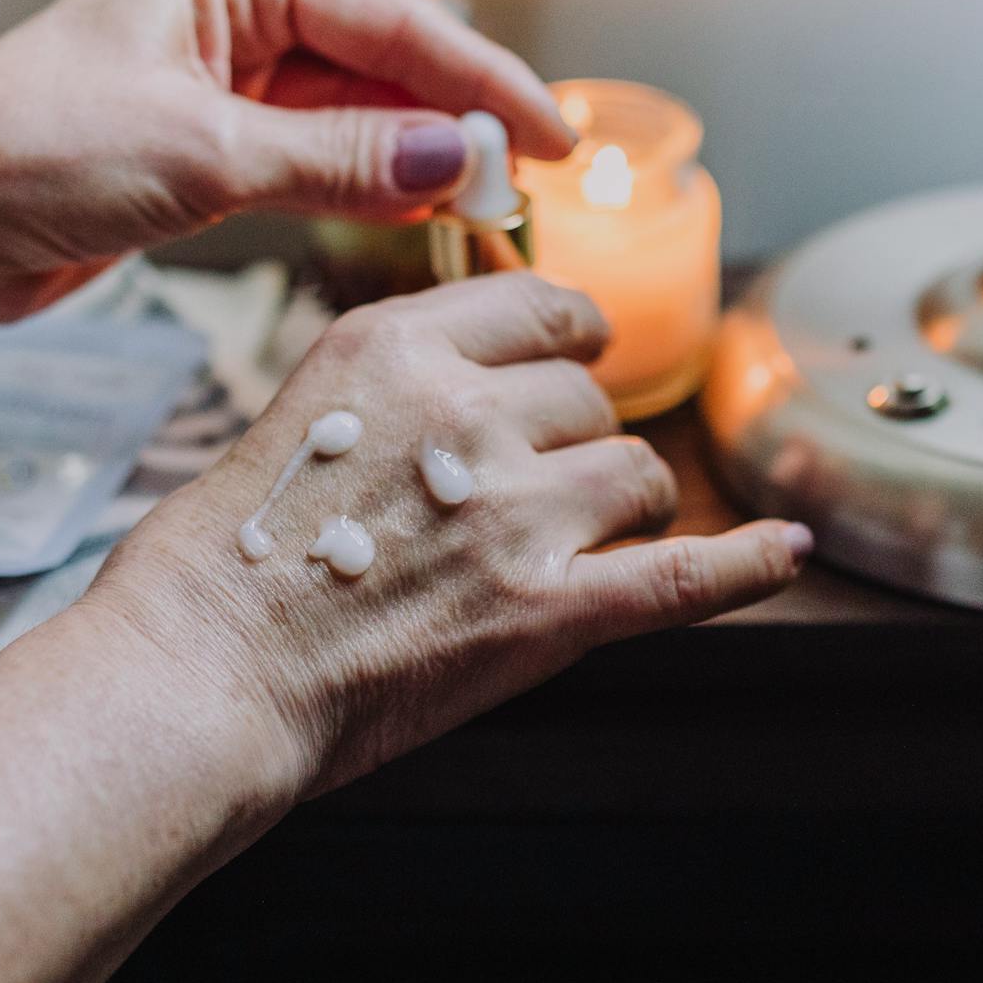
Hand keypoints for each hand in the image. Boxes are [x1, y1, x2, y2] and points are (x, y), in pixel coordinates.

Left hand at [0, 0, 576, 320]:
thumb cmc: (22, 153)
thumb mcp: (203, 157)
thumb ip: (342, 159)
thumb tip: (457, 159)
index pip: (384, 17)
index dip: (477, 79)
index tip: (548, 133)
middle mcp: (228, 10)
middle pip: (380, 54)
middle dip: (457, 113)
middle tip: (534, 174)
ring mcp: (219, 77)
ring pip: (354, 108)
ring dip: (419, 154)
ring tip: (491, 200)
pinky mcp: (206, 144)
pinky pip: (317, 153)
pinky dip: (370, 182)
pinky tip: (420, 206)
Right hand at [80, 274, 811, 797]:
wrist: (195, 675)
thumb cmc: (212, 569)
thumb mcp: (288, 415)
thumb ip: (389, 390)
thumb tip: (457, 391)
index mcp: (396, 350)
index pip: (535, 306)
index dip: (569, 334)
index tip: (577, 350)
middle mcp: (466, 413)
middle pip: (584, 396)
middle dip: (575, 436)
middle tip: (537, 485)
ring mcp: (514, 512)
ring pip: (631, 471)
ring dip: (619, 501)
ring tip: (582, 537)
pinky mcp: (546, 612)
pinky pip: (681, 575)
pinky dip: (746, 563)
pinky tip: (787, 549)